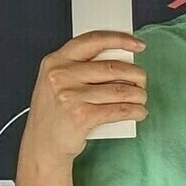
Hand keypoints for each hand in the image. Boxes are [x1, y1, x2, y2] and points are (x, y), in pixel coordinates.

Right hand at [20, 32, 146, 161]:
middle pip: (113, 67)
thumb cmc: (55, 112)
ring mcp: (70, 96)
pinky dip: (135, 111)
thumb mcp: (57, 82)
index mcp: (56, 61)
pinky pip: (119, 110)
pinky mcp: (81, 116)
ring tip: (141, 99)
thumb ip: (79, 67)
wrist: (43, 145)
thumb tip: (121, 60)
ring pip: (120, 90)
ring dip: (139, 95)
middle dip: (136, 75)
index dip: (120, 39)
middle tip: (142, 82)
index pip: (93, 40)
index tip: (138, 45)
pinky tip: (140, 112)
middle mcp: (61, 75)